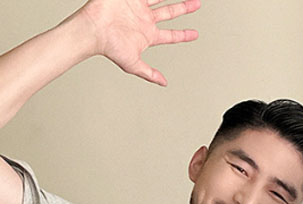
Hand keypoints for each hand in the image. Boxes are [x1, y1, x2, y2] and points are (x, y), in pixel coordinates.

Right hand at [80, 0, 199, 85]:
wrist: (93, 29)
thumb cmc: (109, 47)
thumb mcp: (133, 64)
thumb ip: (149, 73)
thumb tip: (163, 83)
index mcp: (148, 35)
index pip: (171, 36)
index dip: (184, 35)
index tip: (195, 34)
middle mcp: (144, 20)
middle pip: (170, 12)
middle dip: (184, 8)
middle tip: (196, 3)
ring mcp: (138, 6)